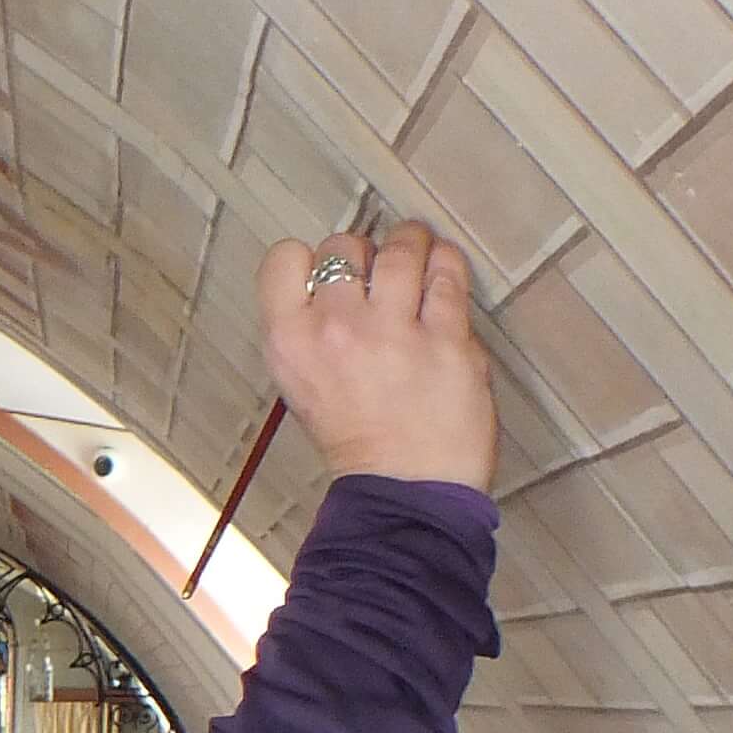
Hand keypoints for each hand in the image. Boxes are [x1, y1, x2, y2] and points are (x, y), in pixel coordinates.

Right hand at [258, 220, 496, 491]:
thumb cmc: (355, 440)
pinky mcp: (447, 338)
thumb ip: (309, 329)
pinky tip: (443, 272)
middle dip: (363, 252)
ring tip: (417, 256)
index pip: (284, 258)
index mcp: (290, 342)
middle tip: (378, 273)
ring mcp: (394, 331)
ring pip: (401, 248)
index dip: (309, 258)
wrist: (404, 488)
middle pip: (344, 245)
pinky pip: (447, 274)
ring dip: (411, 244)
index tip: (328, 274)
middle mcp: (336, 328)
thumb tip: (340, 280)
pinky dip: (446, 264)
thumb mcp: (301, 384)